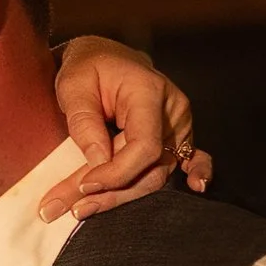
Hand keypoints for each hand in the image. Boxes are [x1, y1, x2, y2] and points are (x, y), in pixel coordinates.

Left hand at [48, 35, 210, 214]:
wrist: (102, 57)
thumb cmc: (87, 68)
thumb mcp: (73, 86)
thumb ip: (84, 123)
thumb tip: (99, 163)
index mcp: (149, 92)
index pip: (144, 145)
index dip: (116, 173)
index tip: (84, 186)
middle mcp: (172, 110)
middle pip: (151, 167)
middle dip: (110, 193)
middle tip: (67, 208)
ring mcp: (178, 125)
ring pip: (156, 174)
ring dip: (121, 196)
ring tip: (80, 209)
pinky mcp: (176, 136)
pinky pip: (191, 159)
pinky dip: (195, 173)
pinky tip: (198, 186)